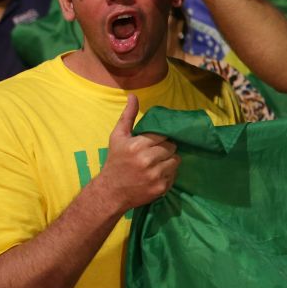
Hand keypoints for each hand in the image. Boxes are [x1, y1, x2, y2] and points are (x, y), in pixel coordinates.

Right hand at [92, 95, 180, 213]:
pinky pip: (174, 175)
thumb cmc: (115, 161)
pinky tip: (156, 175)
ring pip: (176, 160)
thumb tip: (134, 96)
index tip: (154, 142)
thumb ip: (128, 116)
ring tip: (157, 164)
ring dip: (169, 161)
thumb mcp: (118, 137)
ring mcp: (155, 175)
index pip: (163, 135)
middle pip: (172, 147)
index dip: (160, 139)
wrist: (110, 192)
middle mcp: (147, 160)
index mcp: (137, 146)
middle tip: (155, 153)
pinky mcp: (161, 187)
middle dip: (165, 149)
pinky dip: (168, 174)